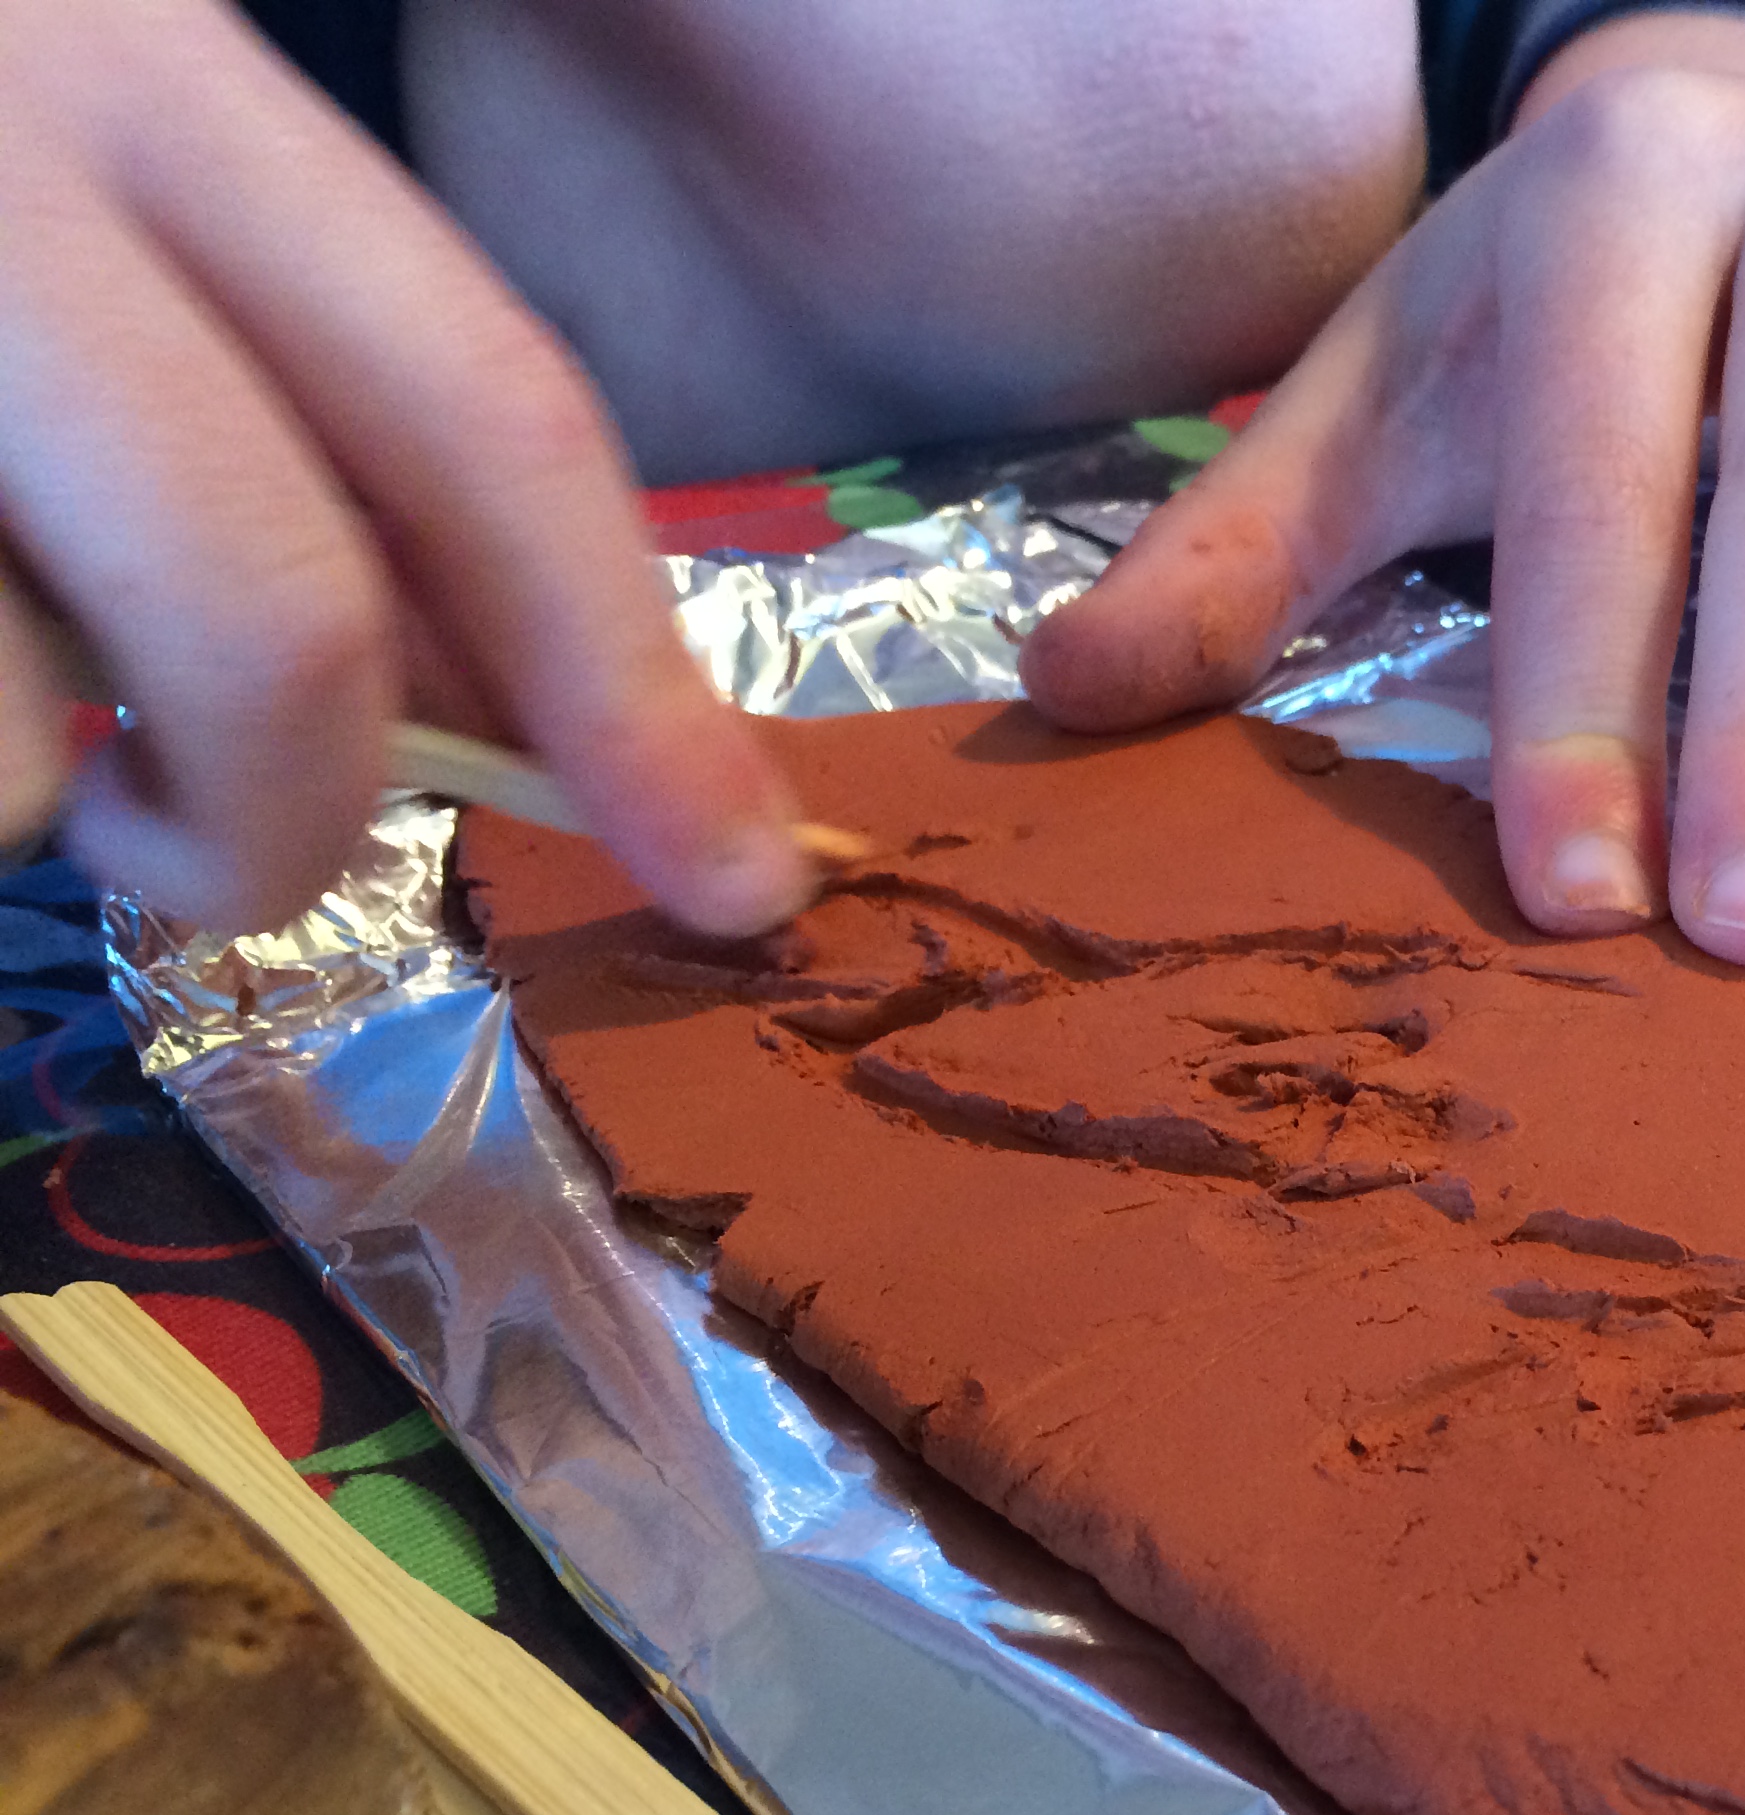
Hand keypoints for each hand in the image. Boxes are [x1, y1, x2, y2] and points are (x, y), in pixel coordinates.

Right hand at [0, 0, 807, 936]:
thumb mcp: (84, 196)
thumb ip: (291, 416)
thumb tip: (508, 717)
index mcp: (147, 70)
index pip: (490, 414)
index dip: (638, 683)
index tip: (743, 876)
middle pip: (273, 620)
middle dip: (286, 817)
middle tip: (208, 860)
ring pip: (6, 742)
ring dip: (17, 800)